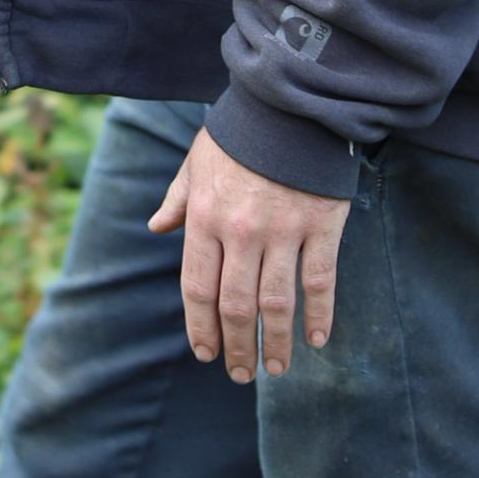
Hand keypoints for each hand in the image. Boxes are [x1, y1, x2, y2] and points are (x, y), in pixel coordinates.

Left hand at [146, 125, 347, 380]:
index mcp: (205, 217)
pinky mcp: (322, 226)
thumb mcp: (196, 162)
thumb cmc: (238, 134)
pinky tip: (315, 340)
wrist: (290, 103)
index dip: (201, 328)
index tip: (206, 354)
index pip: (197, 289)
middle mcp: (241, 231)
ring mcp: (283, 231)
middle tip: (242, 374)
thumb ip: (177, 199)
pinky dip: (319, 316)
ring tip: (276, 368)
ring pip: (277, 303)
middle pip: (235, 306)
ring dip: (275, 343)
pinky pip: (320, 282)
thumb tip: (157, 227)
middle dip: (237, 346)